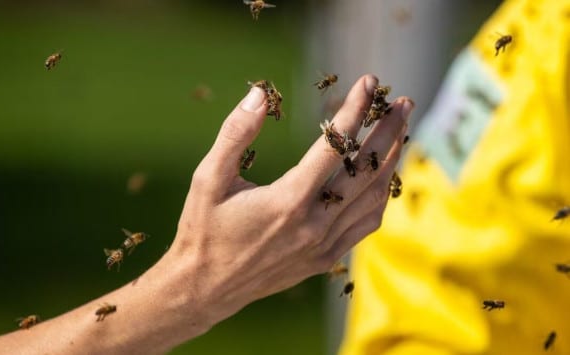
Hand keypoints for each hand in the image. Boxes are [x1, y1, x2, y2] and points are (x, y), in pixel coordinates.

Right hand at [167, 74, 412, 324]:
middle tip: (404, 103)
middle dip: (389, 132)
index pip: (335, 146)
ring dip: (392, 163)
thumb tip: (260, 95)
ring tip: (399, 133)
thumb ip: (235, 134)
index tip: (369, 83)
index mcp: (287, 201)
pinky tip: (382, 179)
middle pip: (367, 170)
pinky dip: (380, 197)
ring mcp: (323, 245)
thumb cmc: (204, 229)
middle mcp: (314, 225)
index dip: (355, 109)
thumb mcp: (208, 178)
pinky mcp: (325, 259)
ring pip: (373, 199)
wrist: (205, 288)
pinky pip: (366, 225)